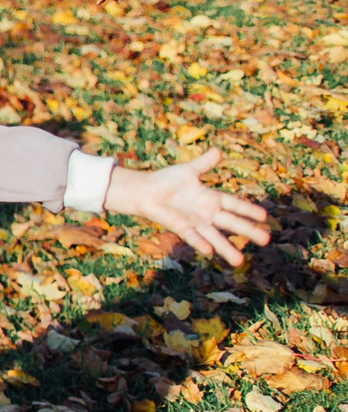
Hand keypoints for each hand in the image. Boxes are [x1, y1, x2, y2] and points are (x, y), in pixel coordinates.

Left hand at [102, 147, 270, 266]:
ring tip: (239, 261)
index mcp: (211, 198)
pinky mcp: (181, 227)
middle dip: (248, 231)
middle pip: (231, 223)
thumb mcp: (188, 170)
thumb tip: (218, 150)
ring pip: (214, 237)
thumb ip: (204, 163)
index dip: (248, 210)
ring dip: (226, 248)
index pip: (235, 204)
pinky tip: (209, 252)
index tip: (264, 216)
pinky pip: (192, 236)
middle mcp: (206, 213)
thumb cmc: (165, 181)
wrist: (144, 192)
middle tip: (266, 240)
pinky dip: (200, 243)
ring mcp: (194, 222)